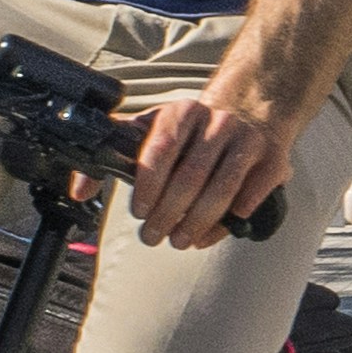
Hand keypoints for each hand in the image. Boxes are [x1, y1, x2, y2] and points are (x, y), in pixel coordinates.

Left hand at [125, 68, 298, 248]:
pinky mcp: (273, 160)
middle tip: (152, 237)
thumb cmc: (194, 131)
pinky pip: (250, 197)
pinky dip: (228, 221)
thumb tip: (79, 190)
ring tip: (179, 241)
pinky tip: (208, 236)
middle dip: (168, 213)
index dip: (149, 184)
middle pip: (191, 175)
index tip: (139, 211)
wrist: (252, 111)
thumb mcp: (154, 128)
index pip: (162, 147)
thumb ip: (115, 153)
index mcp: (183, 112)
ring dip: (197, 222)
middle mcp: (217, 122)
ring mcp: (247, 140)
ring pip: (221, 189)